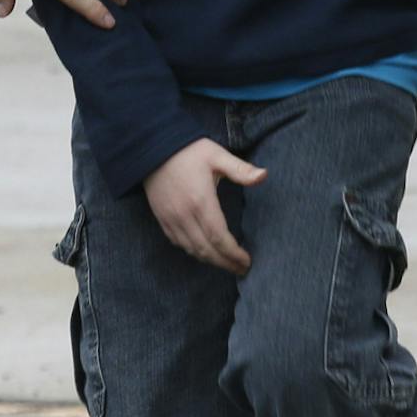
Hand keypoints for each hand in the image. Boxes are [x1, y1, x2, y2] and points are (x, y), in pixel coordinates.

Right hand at [144, 139, 266, 275]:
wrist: (152, 147)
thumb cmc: (188, 150)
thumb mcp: (217, 155)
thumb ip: (240, 169)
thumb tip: (264, 175)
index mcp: (201, 201)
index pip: (219, 238)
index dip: (234, 254)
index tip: (246, 261)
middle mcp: (185, 215)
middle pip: (207, 250)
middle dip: (225, 263)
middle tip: (241, 269)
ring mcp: (171, 219)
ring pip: (192, 250)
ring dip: (210, 260)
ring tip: (226, 264)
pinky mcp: (162, 219)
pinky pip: (178, 243)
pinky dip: (193, 252)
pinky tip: (204, 252)